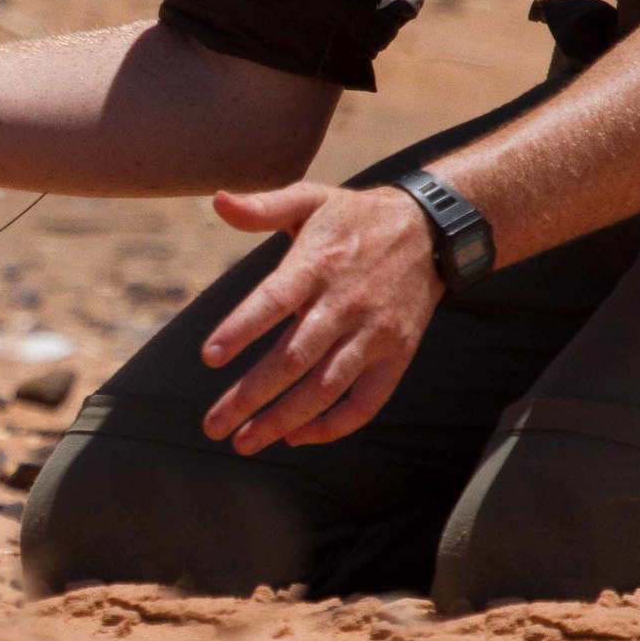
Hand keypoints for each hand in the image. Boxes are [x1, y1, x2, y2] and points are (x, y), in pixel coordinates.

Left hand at [198, 182, 442, 454]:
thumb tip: (217, 200)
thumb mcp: (310, 199)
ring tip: (245, 442)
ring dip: (284, 420)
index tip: (209, 357)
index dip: (242, 328)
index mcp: (317, 264)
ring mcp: (374, 334)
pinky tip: (297, 437)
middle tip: (213, 425)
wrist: (430, 229)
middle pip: (294, 357)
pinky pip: (367, 402)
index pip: (273, 300)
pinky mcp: (397, 355)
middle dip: (251, 395)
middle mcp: (344, 303)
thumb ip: (262, 206)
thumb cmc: (354, 217)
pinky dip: (334, 425)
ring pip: (326, 387)